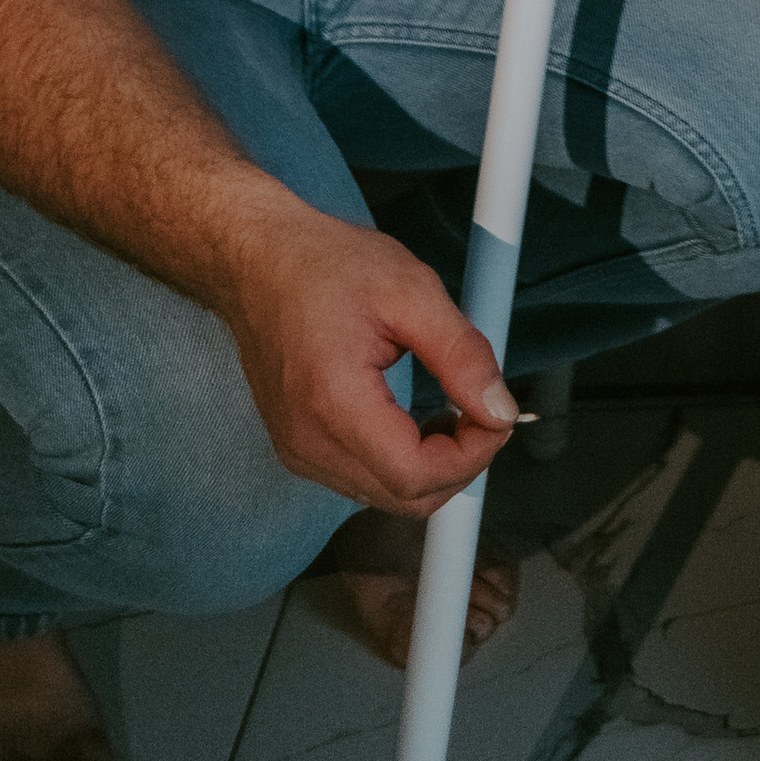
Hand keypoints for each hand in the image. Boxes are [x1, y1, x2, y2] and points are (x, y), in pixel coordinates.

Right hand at [218, 201, 520, 512]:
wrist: (258, 262)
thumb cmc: (325, 266)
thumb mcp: (411, 291)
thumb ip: (461, 354)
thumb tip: (501, 410)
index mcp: (335, 405)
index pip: (415, 475)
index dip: (471, 456)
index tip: (498, 416)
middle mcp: (308, 444)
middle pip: (403, 499)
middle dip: (458, 465)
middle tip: (484, 414)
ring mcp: (298, 452)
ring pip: (384, 494)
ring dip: (431, 465)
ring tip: (452, 410)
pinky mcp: (297, 448)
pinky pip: (361, 478)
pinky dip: (400, 460)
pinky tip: (416, 419)